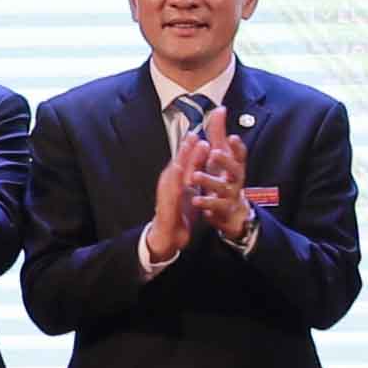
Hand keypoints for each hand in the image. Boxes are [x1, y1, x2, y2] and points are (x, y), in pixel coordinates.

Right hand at [139, 132, 202, 266]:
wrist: (167, 236)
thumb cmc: (179, 213)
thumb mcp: (190, 194)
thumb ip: (194, 179)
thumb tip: (201, 166)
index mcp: (178, 180)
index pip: (185, 161)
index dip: (192, 147)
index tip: (200, 133)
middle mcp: (171, 183)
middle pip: (179, 161)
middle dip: (186, 146)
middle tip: (195, 131)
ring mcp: (167, 192)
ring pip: (175, 170)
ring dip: (182, 156)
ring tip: (190, 143)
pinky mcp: (165, 202)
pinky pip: (170, 188)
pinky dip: (174, 176)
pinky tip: (178, 166)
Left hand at [191, 118, 261, 245]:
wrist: (233, 211)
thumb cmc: (224, 177)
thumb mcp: (221, 154)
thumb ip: (219, 133)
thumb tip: (219, 109)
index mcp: (235, 165)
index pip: (240, 154)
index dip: (237, 146)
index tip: (232, 137)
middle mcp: (235, 179)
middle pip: (235, 170)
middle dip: (225, 161)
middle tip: (214, 153)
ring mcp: (230, 195)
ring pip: (222, 188)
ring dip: (209, 181)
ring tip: (196, 176)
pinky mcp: (223, 210)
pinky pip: (215, 207)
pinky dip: (206, 203)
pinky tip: (195, 200)